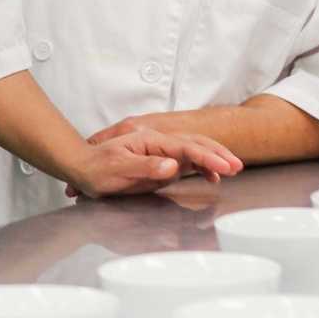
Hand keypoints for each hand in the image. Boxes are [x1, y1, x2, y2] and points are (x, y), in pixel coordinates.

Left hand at [66, 127, 243, 199]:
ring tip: (233, 169)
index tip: (223, 167)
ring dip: (214, 158)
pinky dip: (203, 167)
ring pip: (194, 150)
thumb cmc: (96, 168)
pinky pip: (187, 162)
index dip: (206, 157)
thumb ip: (145, 167)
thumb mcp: (117, 169)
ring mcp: (161, 152)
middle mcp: (158, 143)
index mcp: (149, 140)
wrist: (81, 167)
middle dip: (217, 153)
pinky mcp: (161, 164)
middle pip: (194, 143)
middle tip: (237, 166)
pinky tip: (212, 177)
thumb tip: (172, 166)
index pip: (184, 147)